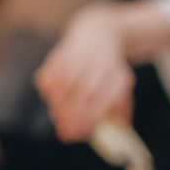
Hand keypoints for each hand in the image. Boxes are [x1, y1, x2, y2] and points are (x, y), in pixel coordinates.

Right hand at [36, 5, 137, 141]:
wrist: (98, 35)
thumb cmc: (109, 72)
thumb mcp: (121, 89)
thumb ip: (118, 112)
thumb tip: (115, 134)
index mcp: (119, 76)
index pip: (104, 99)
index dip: (90, 118)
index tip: (79, 134)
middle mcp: (102, 64)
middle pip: (84, 92)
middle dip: (72, 115)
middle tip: (64, 131)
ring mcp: (83, 56)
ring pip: (66, 82)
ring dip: (59, 104)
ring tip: (56, 117)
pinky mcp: (65, 50)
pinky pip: (53, 72)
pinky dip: (49, 87)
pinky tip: (49, 99)